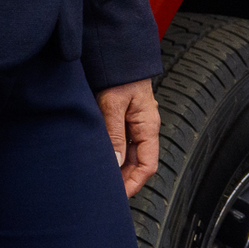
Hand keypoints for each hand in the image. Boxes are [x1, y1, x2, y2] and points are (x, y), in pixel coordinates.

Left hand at [96, 78, 160, 195]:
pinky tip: (100, 159)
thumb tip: (116, 162)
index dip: (134, 183)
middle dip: (124, 179)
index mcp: (148, 125)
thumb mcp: (113, 104)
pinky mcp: (122, 118)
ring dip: (117, 167)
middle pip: (138, 162)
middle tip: (106, 192)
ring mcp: (133, 123)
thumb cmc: (119, 74)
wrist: (116, 53)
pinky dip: (112, 153)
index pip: (147, 165)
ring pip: (128, 153)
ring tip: (101, 179)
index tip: (119, 195)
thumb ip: (114, 133)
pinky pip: (120, 142)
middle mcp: (143, 127)